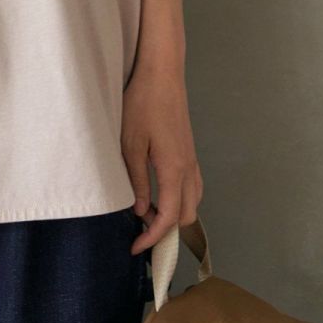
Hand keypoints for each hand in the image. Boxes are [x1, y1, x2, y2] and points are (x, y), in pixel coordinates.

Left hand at [120, 64, 202, 254]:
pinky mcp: (189, 151)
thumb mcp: (130, 144)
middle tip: (139, 231)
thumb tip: (140, 211)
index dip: (153, 237)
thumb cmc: (143, 104)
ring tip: (146, 213)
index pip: (169, 217)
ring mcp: (192, 159)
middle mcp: (189, 169)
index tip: (135, 248)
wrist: (162, 73)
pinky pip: (191, 187)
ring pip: (192, 201)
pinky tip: (158, 193)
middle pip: (186, 215)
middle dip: (165, 230)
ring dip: (173, 214)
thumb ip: (136, 180)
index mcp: (174, 169)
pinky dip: (178, 199)